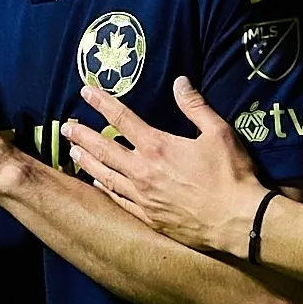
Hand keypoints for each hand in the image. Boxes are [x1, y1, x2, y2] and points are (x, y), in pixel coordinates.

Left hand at [66, 75, 266, 256]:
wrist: (237, 221)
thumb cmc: (231, 175)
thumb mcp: (219, 132)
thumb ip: (196, 106)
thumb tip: (180, 82)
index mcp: (158, 147)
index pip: (122, 119)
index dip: (102, 103)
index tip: (85, 92)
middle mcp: (143, 171)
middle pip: (104, 149)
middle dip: (82, 135)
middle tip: (65, 127)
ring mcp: (143, 197)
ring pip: (105, 176)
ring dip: (87, 162)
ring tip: (73, 153)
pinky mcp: (149, 217)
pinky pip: (119, 201)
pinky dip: (105, 189)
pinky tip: (96, 183)